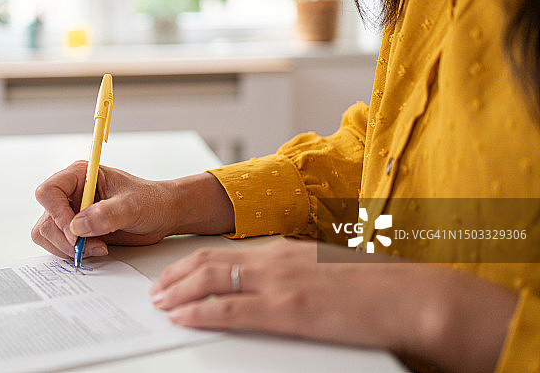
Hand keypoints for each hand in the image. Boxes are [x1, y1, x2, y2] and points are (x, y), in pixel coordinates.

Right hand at [31, 162, 233, 259]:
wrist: (163, 214)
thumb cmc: (151, 201)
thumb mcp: (133, 206)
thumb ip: (107, 214)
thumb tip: (78, 226)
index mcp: (80, 175)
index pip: (48, 191)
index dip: (57, 214)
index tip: (76, 232)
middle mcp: (71, 192)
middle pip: (46, 218)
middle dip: (65, 238)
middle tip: (92, 245)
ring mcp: (70, 212)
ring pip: (46, 233)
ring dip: (67, 248)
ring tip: (97, 248)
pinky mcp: (75, 230)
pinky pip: (56, 245)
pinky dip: (71, 253)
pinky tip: (96, 250)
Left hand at [149, 239, 517, 372]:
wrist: (409, 296)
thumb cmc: (377, 286)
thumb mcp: (327, 270)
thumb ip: (297, 272)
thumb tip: (277, 283)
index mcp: (285, 250)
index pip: (224, 252)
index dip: (193, 263)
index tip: (176, 273)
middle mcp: (275, 259)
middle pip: (209, 262)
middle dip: (176, 276)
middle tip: (157, 290)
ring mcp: (278, 282)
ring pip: (211, 281)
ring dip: (179, 292)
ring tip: (161, 303)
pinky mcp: (285, 309)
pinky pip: (229, 310)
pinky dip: (199, 312)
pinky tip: (183, 316)